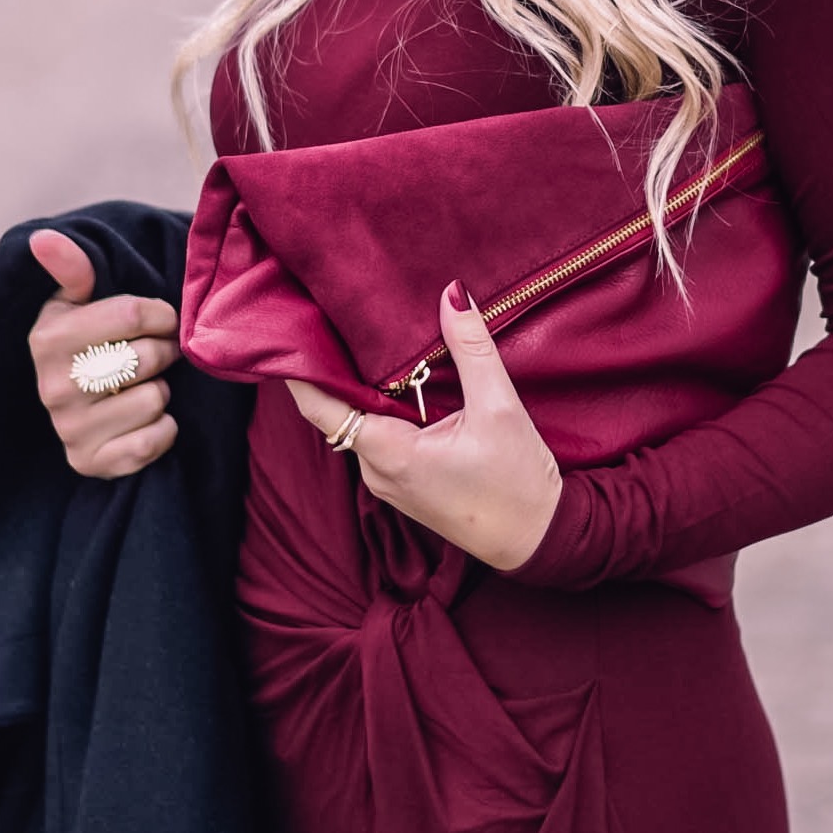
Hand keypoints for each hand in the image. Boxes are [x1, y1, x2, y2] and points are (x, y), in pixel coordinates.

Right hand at [27, 229, 180, 478]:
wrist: (78, 405)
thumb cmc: (88, 341)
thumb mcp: (76, 301)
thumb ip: (72, 268)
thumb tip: (43, 238)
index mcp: (48, 338)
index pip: (136, 314)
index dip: (161, 314)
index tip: (158, 319)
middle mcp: (52, 387)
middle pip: (148, 357)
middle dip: (164, 351)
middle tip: (154, 354)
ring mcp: (69, 429)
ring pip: (154, 400)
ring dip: (161, 391)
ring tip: (140, 385)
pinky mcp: (90, 463)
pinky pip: (154, 441)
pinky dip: (163, 429)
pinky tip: (142, 419)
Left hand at [285, 281, 562, 570]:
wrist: (537, 539)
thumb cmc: (517, 484)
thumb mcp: (499, 408)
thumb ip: (472, 348)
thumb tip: (452, 293)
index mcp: (390, 454)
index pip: (322, 409)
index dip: (302, 370)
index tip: (295, 328)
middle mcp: (377, 472)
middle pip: (340, 411)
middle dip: (336, 366)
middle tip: (331, 315)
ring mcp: (388, 481)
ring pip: (362, 423)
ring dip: (365, 386)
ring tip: (362, 336)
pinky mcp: (404, 483)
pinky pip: (381, 436)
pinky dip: (384, 406)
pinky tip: (400, 379)